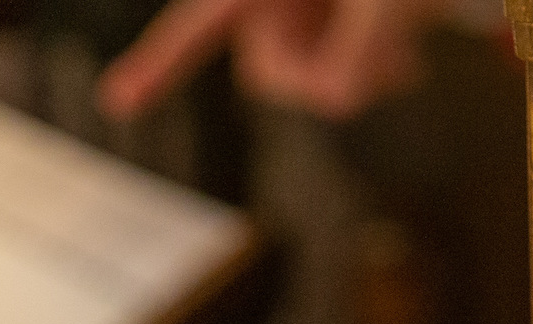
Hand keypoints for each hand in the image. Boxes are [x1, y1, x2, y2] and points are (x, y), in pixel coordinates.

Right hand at [97, 0, 450, 122]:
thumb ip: (358, 44)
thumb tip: (337, 101)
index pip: (198, 23)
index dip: (157, 63)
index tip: (118, 99)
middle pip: (266, 64)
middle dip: (319, 73)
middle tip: (394, 63)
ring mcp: (316, 12)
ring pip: (309, 74)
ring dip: (362, 69)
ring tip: (412, 49)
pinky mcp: (353, 31)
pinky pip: (342, 73)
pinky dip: (378, 68)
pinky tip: (414, 60)